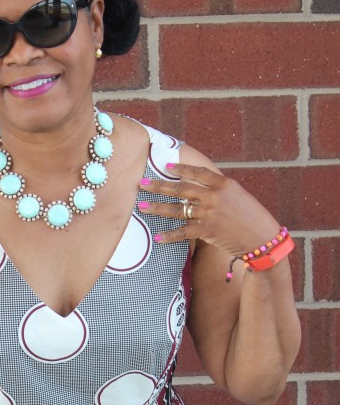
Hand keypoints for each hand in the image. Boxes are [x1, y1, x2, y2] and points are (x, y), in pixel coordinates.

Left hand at [138, 163, 279, 257]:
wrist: (262, 238)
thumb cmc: (252, 217)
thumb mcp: (239, 196)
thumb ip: (219, 191)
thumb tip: (201, 190)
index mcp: (224, 184)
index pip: (198, 172)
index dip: (181, 168)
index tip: (166, 166)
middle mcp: (214, 196)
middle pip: (181, 188)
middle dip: (159, 185)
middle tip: (142, 183)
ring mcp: (209, 213)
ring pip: (177, 209)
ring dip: (157, 208)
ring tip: (142, 206)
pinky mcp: (207, 231)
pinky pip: (183, 232)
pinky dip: (169, 235)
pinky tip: (157, 237)